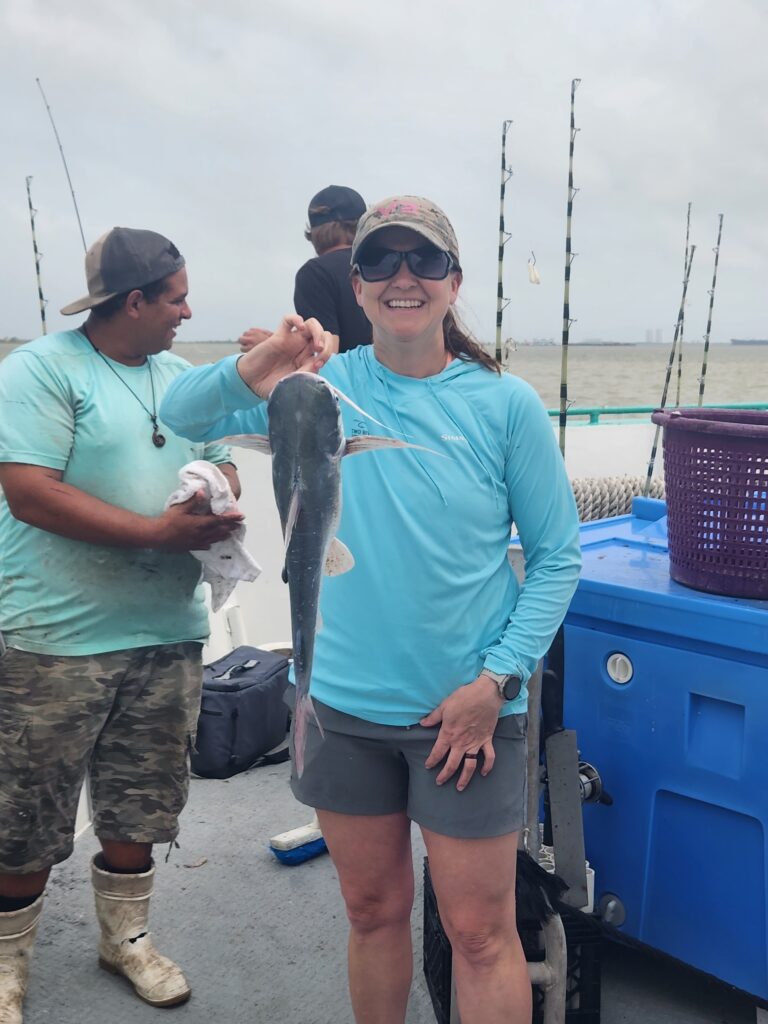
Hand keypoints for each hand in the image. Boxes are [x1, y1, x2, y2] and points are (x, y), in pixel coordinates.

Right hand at [154, 490, 243, 550]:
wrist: (157, 535)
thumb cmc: (168, 520)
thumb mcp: (180, 508)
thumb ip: (193, 500)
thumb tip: (203, 491)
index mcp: (200, 523)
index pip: (219, 520)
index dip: (231, 518)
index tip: (241, 516)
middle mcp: (201, 534)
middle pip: (219, 531)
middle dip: (230, 528)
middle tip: (239, 525)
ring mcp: (195, 542)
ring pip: (213, 539)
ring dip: (222, 536)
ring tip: (230, 535)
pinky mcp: (189, 547)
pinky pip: (202, 546)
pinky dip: (208, 544)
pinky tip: (210, 545)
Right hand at [235, 314, 333, 398]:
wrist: (250, 383)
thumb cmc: (270, 386)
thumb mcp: (291, 386)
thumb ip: (305, 375)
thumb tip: (317, 362)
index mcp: (308, 362)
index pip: (326, 351)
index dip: (327, 354)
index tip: (318, 363)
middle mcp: (302, 350)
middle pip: (323, 336)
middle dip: (326, 342)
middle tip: (319, 351)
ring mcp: (291, 342)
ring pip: (311, 325)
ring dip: (317, 331)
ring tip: (315, 344)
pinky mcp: (279, 336)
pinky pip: (289, 320)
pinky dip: (296, 319)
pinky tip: (300, 326)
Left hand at [420, 675, 502, 789]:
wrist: (485, 695)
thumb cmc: (463, 698)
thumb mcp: (444, 706)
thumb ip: (433, 717)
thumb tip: (422, 723)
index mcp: (449, 734)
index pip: (438, 752)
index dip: (432, 761)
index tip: (428, 766)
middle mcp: (461, 742)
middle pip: (452, 764)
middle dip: (444, 775)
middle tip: (439, 782)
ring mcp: (475, 743)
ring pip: (469, 765)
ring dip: (464, 778)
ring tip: (459, 787)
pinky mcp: (487, 740)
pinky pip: (489, 756)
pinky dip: (487, 766)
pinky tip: (484, 773)